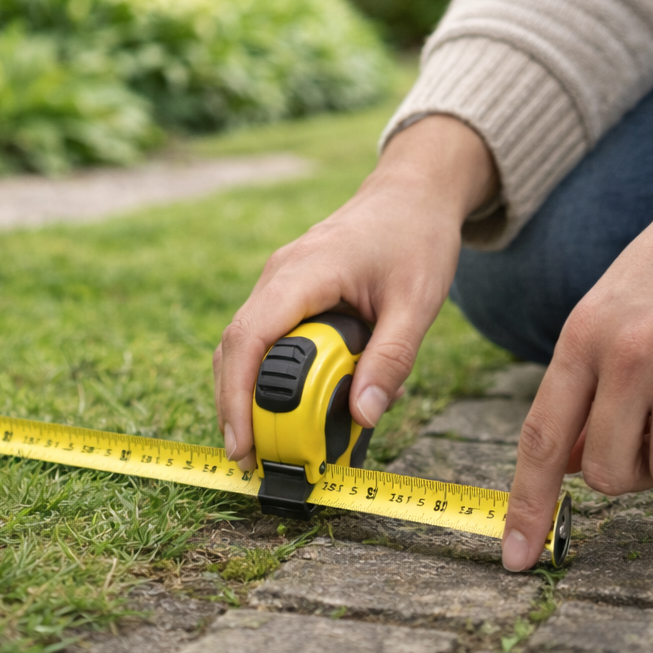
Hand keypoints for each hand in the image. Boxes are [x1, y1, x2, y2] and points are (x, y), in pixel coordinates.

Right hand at [213, 115, 498, 468]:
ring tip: (275, 441)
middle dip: (237, 407)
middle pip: (234, 348)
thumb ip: (391, 359)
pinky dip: (269, 373)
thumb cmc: (416, 237)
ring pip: (245, 343)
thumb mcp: (417, 302)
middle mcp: (278, 275)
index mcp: (303, 273)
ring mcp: (279, 280)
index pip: (247, 339)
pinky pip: (265, 335)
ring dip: (250, 392)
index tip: (243, 446)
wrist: (413, 192)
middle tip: (258, 460)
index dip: (235, 397)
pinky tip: (296, 402)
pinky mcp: (288, 289)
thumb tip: (363, 418)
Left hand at [503, 80, 652, 570]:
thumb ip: (586, 383)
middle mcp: (625, 355)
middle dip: (630, 471)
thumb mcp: (608, 310)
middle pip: (611, 474)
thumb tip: (575, 463)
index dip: (526, 502)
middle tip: (652, 431)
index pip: (542, 436)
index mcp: (580, 336)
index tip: (515, 554)